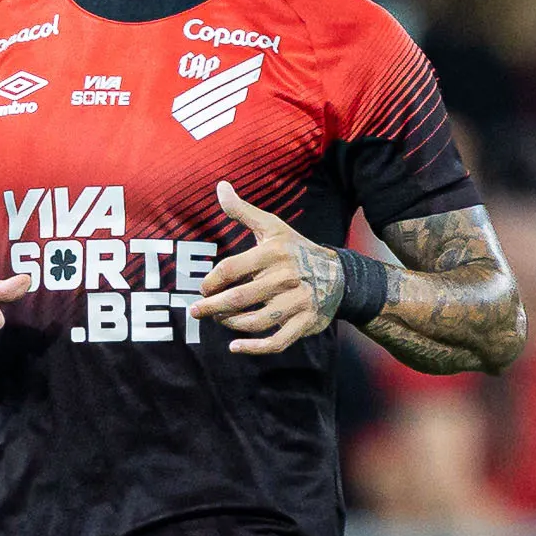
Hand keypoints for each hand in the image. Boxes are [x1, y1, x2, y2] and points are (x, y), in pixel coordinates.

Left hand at [190, 182, 347, 354]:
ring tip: (218, 321)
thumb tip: (220, 186)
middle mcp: (285, 278)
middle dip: (212, 307)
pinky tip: (236, 347)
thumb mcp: (272, 227)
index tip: (203, 289)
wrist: (339, 276)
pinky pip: (277, 341)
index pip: (231, 270)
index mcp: (273, 253)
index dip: (211, 282)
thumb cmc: (296, 250)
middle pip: (239, 298)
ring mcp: (296, 303)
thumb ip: (242, 211)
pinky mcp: (304, 323)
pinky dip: (254, 348)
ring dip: (231, 324)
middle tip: (196, 311)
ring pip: (255, 321)